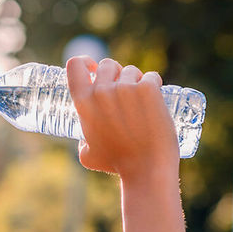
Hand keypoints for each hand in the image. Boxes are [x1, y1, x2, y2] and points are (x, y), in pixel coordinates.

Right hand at [66, 56, 179, 179]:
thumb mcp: (88, 155)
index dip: (85, 62)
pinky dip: (154, 83)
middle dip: (116, 74)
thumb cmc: (118, 164)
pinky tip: (157, 95)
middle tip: (125, 91)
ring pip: (131, 70)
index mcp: (83, 103)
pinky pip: (151, 76)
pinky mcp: (148, 89)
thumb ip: (82, 142)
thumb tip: (84, 139)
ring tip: (142, 101)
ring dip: (136, 80)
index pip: (75, 65)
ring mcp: (126, 88)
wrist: (146, 169)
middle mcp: (102, 91)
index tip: (93, 68)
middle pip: (107, 65)